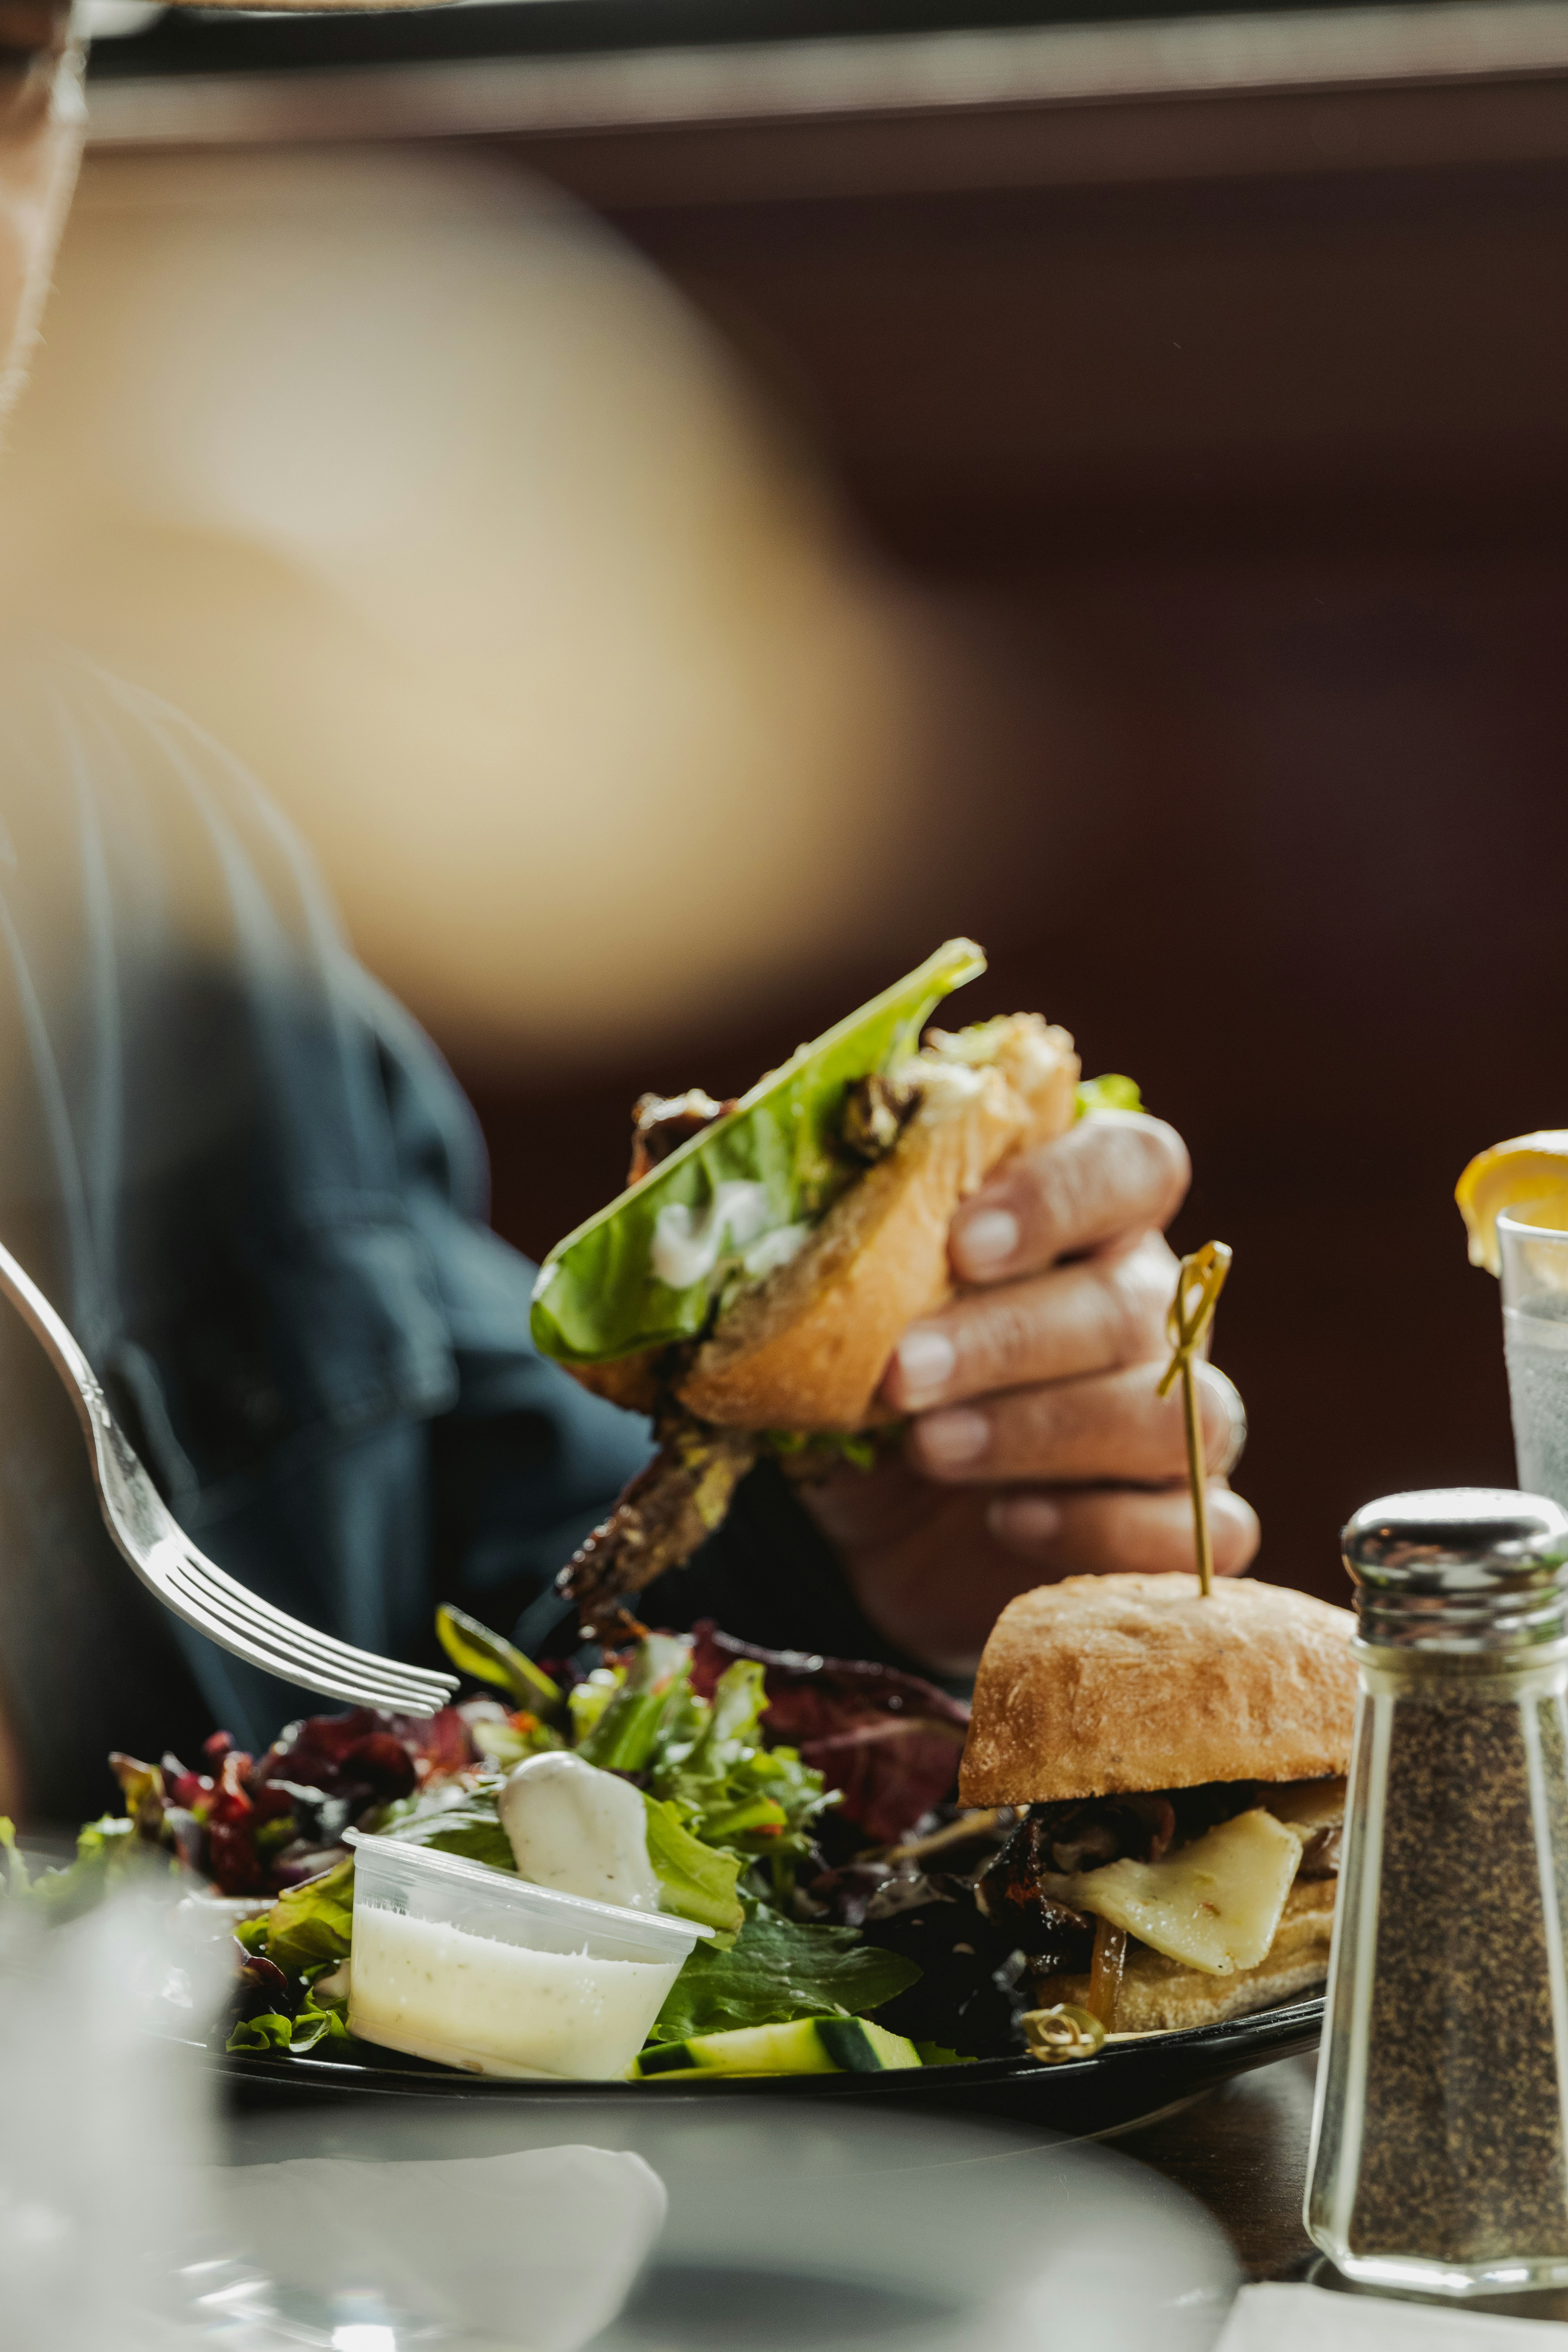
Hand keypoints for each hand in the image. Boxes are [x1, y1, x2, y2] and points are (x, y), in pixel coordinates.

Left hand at [798, 1111, 1257, 1675]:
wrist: (866, 1534)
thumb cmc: (856, 1385)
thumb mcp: (811, 1307)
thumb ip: (786, 1216)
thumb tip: (692, 1131)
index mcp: (1080, 1223)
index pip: (1134, 1163)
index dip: (1062, 1191)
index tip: (961, 1239)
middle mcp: (1146, 1309)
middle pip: (1131, 1302)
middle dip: (1008, 1338)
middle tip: (899, 1377)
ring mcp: (1177, 1419)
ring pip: (1173, 1414)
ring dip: (1043, 1430)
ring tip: (931, 1450)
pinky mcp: (1176, 1526)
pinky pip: (1194, 1529)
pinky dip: (1099, 1530)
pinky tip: (1008, 1524)